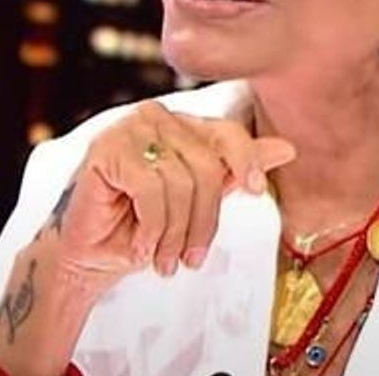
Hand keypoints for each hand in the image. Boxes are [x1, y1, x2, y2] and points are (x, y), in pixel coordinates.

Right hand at [50, 101, 295, 286]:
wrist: (90, 258)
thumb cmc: (142, 230)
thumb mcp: (198, 202)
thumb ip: (235, 172)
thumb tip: (288, 148)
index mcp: (182, 126)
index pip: (228, 133)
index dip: (247, 160)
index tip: (255, 191)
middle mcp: (157, 117)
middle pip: (208, 167)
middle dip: (202, 223)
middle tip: (188, 260)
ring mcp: (128, 128)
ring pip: (181, 183)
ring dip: (174, 234)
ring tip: (163, 259)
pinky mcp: (106, 148)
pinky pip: (151, 190)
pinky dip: (151, 228)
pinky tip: (141, 246)